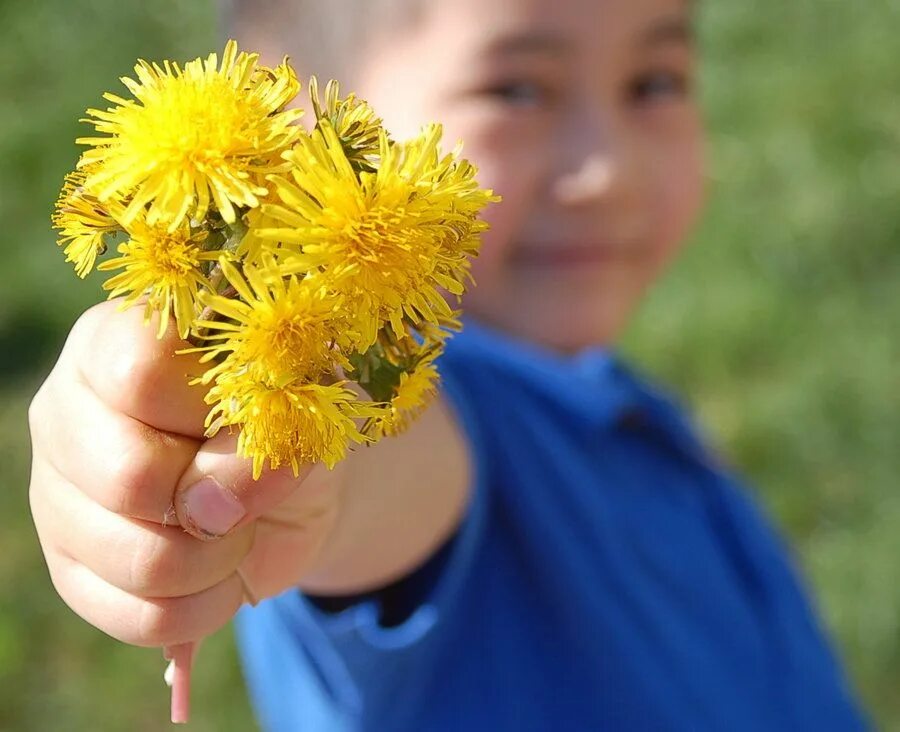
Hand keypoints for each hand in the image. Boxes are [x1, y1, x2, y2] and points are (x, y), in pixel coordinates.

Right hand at [28, 299, 342, 650]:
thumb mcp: (298, 407)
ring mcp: (57, 494)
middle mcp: (68, 411)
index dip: (211, 414)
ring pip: (136, 559)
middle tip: (250, 493)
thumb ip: (264, 433)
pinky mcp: (71, 568)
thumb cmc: (287, 419)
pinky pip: (139, 617)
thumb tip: (211, 510)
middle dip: (220, 503)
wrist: (286, 486)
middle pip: (127, 477)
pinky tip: (220, 573)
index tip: (257, 422)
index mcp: (117, 341)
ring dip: (220, 560)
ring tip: (239, 532)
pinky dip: (206, 606)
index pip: (141, 374)